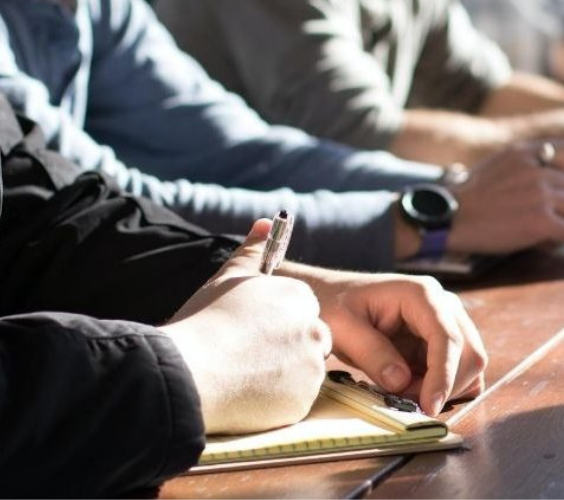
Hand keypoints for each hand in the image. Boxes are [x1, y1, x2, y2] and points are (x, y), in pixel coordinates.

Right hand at [162, 220, 331, 433]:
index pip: (302, 311)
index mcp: (299, 298)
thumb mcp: (227, 279)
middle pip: (309, 341)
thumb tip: (266, 222)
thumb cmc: (204, 322)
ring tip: (242, 375)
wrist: (188, 373)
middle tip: (247, 356)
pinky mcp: (303, 402)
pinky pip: (294, 401)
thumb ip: (252, 251)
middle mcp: (314, 330)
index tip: (252, 332)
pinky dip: (276, 401)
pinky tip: (246, 395)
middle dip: (286, 349)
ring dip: (282, 375)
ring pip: (303, 372)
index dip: (276, 323)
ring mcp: (311, 368)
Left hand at [311, 273, 486, 415]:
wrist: (334, 297)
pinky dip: (445, 387)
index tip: (429, 406)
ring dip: (444, 388)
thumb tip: (401, 381)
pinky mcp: (443, 341)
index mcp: (421, 295)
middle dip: (444, 386)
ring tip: (404, 391)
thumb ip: (371, 353)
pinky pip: (460, 370)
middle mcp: (444, 305)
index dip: (443, 375)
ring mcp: (447, 322)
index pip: (447, 337)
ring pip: (470, 364)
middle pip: (469, 353)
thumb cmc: (335, 305)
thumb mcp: (342, 328)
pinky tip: (415, 388)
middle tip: (406, 401)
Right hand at [446, 141, 563, 253]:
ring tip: (542, 230)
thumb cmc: (471, 197)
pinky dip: (556, 240)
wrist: (451, 218)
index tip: (552, 186)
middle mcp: (538, 170)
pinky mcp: (542, 220)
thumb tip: (554, 177)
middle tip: (546, 216)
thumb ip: (526, 163)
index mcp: (525, 152)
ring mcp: (541, 195)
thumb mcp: (498, 163)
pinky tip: (538, 241)